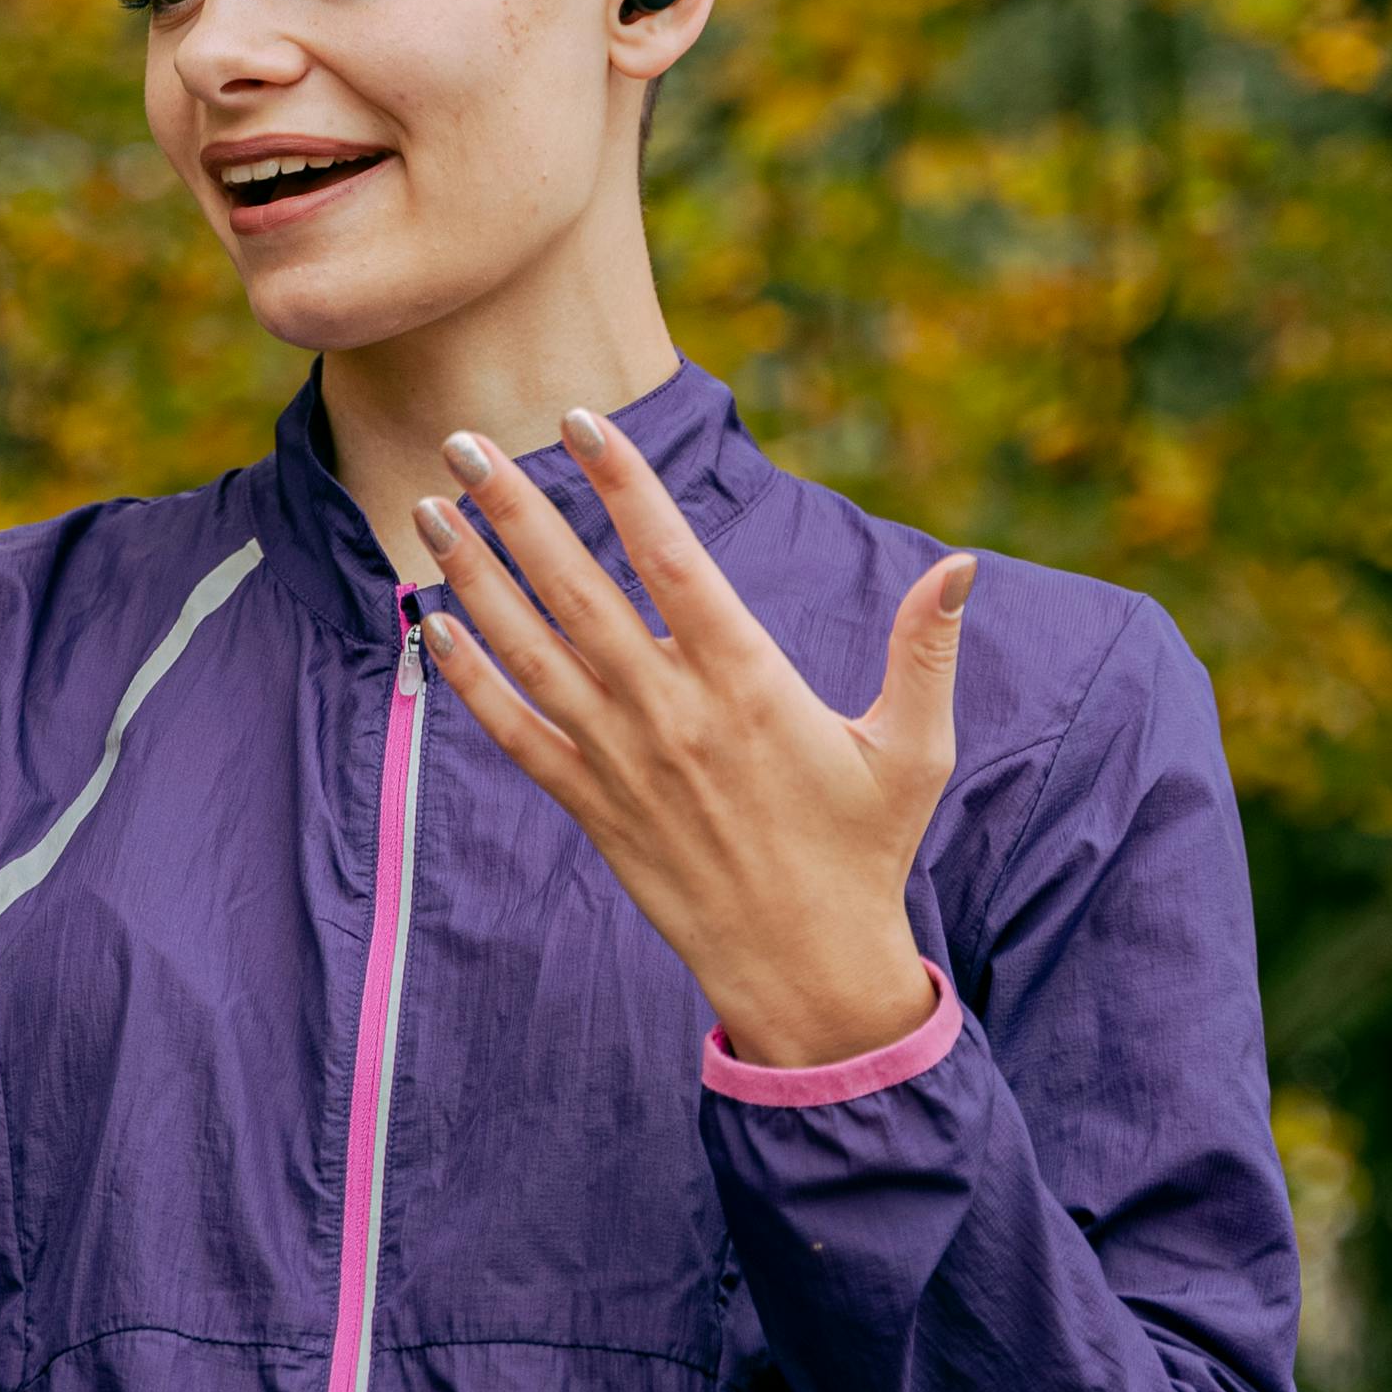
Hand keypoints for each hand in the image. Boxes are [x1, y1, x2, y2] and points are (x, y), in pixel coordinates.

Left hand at [413, 406, 973, 1068]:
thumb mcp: (914, 750)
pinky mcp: (592, 806)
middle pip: (577, 588)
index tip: (583, 421)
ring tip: (429, 511)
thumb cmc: (865, 851)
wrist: (807, 970)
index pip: (672, 556)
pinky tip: (433, 625)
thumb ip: (926, 650)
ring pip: (531, 650)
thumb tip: (963, 563)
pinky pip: (515, 731)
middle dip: (516, 507)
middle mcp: (673, 711)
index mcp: (749, 682)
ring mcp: (623, 759)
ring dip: (475, 576)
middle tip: (464, 440)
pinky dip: (470, 678)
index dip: (624, 484)